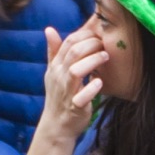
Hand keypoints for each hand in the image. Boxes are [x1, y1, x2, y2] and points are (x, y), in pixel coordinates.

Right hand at [39, 20, 108, 140]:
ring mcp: (67, 92)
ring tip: (105, 56)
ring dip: (92, 61)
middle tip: (104, 44)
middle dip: (91, 44)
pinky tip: (99, 82)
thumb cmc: (58, 95)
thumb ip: (53, 50)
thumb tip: (48, 29)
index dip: (84, 34)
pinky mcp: (75, 107)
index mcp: (56, 66)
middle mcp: (60, 77)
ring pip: (76, 71)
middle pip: (73, 53)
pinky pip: (81, 97)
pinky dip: (91, 89)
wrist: (56, 126)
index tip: (98, 33)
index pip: (68, 43)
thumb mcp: (53, 72)